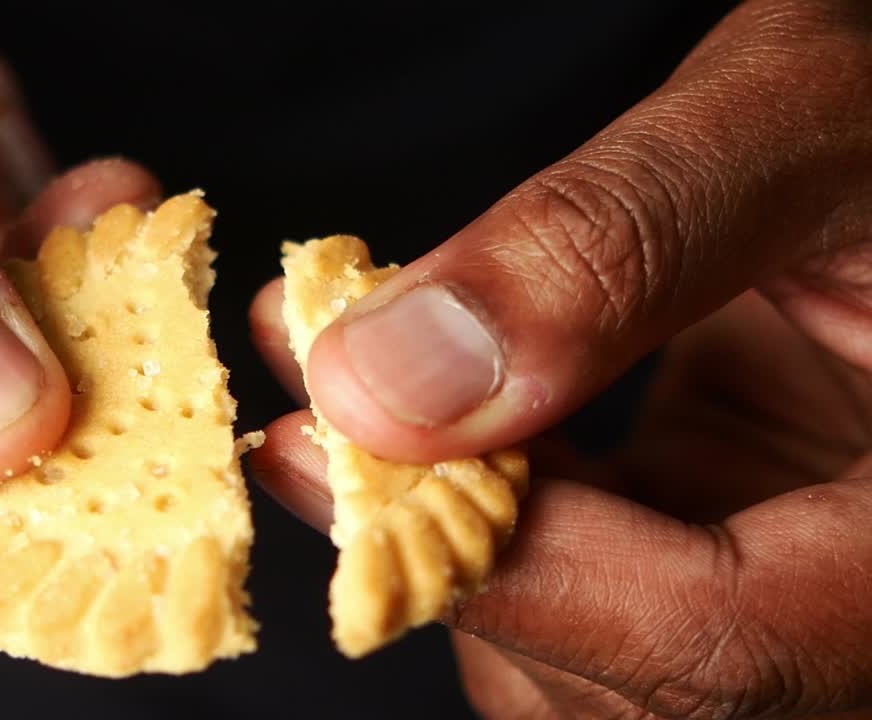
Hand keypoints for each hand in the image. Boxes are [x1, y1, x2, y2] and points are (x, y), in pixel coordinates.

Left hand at [252, 2, 871, 716]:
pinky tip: (441, 402)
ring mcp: (810, 589)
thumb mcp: (793, 129)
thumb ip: (611, 248)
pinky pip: (594, 582)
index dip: (497, 566)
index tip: (318, 456)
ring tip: (361, 379)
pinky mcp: (744, 542)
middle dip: (441, 540)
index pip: (715, 643)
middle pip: (626, 673)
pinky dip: (493, 502)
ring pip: (587, 654)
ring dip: (451, 526)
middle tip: (316, 401)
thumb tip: (381, 380)